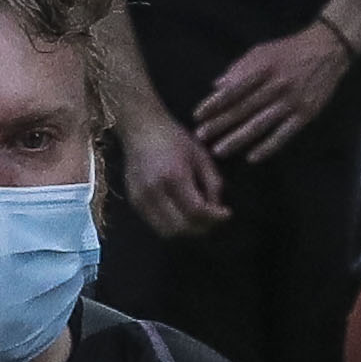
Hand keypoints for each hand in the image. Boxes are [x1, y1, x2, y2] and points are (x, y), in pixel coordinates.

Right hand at [123, 106, 230, 233]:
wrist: (141, 129)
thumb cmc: (175, 138)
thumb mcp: (201, 155)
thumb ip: (213, 183)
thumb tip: (217, 208)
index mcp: (174, 176)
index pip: (196, 211)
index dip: (214, 218)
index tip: (227, 214)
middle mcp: (154, 192)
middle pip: (181, 228)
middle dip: (202, 228)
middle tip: (214, 219)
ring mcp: (140, 199)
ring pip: (166, 232)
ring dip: (186, 231)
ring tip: (200, 219)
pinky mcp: (133, 202)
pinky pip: (155, 225)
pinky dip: (172, 225)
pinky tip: (183, 214)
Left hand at [199, 18, 357, 166]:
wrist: (328, 50)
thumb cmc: (290, 50)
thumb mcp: (263, 51)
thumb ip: (240, 67)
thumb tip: (217, 86)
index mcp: (264, 67)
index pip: (234, 88)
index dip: (214, 103)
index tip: (197, 116)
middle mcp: (277, 85)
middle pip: (244, 108)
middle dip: (220, 124)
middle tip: (201, 137)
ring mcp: (292, 101)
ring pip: (261, 124)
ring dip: (238, 138)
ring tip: (219, 150)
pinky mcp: (306, 114)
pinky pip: (284, 134)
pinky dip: (268, 147)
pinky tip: (252, 157)